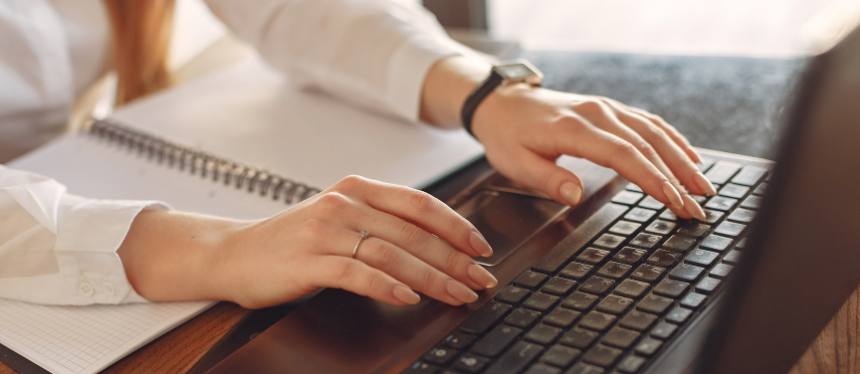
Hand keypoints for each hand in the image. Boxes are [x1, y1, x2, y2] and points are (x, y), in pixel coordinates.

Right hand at [119, 176, 497, 308]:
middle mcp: (344, 204)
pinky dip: (387, 286)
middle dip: (455, 259)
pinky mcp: (309, 261)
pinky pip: (357, 273)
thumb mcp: (339, 219)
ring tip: (458, 294)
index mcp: (357, 190)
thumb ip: (380, 223)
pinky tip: (408, 298)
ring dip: (432, 276)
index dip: (456, 226)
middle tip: (481, 279)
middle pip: (413, 232)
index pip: (419, 204)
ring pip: (393, 253)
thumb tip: (437, 244)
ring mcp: (325, 231)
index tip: (482, 248)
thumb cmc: (291, 241)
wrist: (233, 254)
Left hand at [420, 56, 716, 219]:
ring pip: (654, 132)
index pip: (624, 155)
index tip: (674, 201)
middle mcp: (596, 114)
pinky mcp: (608, 109)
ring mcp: (605, 108)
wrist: (501, 102)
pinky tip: (689, 157)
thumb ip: (546, 179)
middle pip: (647, 146)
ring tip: (703, 187)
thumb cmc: (506, 135)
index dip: (652, 179)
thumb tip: (575, 195)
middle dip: (677, 178)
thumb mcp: (514, 163)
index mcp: (574, 129)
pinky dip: (672, 139)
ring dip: (682, 160)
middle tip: (698, 207)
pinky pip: (648, 122)